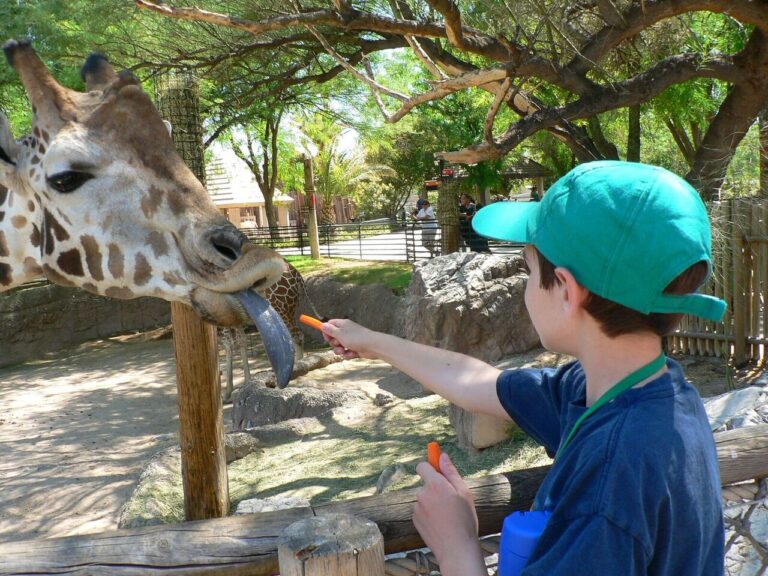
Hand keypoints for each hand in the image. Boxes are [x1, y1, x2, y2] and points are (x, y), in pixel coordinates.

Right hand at [321, 319, 376, 359]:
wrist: (373, 346)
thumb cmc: (356, 338)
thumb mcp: (340, 334)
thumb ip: (330, 331)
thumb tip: (322, 325)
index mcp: (343, 324)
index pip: (330, 325)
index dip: (326, 332)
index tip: (327, 338)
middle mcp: (347, 331)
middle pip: (334, 337)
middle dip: (334, 344)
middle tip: (338, 344)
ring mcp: (351, 340)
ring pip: (340, 347)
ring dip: (340, 351)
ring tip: (345, 351)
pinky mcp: (355, 348)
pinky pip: (347, 352)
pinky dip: (348, 354)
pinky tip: (353, 354)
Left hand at [413, 453, 485, 575]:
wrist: (456, 550)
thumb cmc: (465, 520)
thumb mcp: (464, 492)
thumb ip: (451, 472)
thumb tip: (442, 455)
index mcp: (435, 485)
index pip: (422, 466)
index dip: (430, 467)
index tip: (437, 470)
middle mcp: (422, 494)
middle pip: (426, 484)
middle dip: (435, 488)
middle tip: (451, 501)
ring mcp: (416, 508)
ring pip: (424, 498)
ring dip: (432, 502)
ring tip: (448, 516)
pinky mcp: (414, 520)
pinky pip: (421, 510)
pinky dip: (429, 514)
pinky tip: (441, 523)